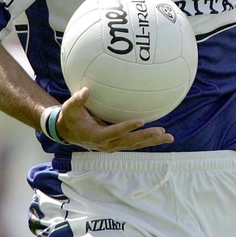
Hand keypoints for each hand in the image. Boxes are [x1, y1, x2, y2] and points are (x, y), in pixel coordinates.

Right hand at [56, 87, 173, 151]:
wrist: (67, 131)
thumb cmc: (70, 116)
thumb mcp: (70, 108)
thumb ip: (77, 100)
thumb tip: (85, 90)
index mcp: (95, 136)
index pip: (113, 132)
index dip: (127, 127)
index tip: (141, 120)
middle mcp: (106, 144)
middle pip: (129, 142)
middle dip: (145, 137)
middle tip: (161, 131)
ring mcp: (112, 145)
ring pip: (135, 145)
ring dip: (152, 141)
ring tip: (168, 137)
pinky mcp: (117, 143)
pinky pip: (135, 143)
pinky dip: (148, 140)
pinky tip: (162, 136)